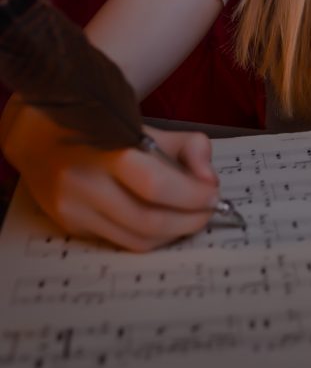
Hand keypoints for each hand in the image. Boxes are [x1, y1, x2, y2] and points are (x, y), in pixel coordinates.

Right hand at [1, 102, 219, 250]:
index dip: (192, 195)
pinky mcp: (69, 225)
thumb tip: (209, 182)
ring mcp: (72, 208)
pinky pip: (118, 241)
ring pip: (135, 239)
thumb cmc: (101, 127)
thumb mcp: (148, 126)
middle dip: (189, 220)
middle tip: (209, 212)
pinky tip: (162, 223)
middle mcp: (83, 182)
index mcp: (105, 148)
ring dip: (172, 235)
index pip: (155, 184)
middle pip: (147, 220)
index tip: (214, 194)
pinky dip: (148, 237)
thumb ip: (188, 147)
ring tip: (189, 219)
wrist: (38, 133)